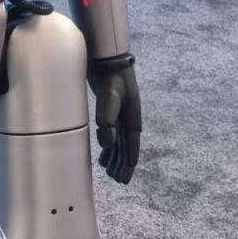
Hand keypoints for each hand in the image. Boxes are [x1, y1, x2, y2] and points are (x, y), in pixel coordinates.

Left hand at [88, 55, 141, 185]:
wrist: (107, 59)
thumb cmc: (111, 78)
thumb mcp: (110, 97)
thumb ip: (108, 119)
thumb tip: (107, 144)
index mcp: (133, 119)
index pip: (132, 148)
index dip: (128, 164)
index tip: (124, 179)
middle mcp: (128, 119)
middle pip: (127, 147)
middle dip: (122, 164)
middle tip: (116, 179)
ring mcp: (120, 115)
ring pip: (119, 142)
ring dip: (115, 156)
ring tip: (108, 170)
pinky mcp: (110, 110)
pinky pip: (112, 133)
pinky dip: (109, 145)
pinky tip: (104, 152)